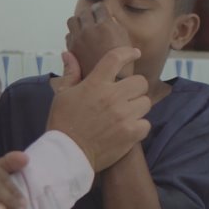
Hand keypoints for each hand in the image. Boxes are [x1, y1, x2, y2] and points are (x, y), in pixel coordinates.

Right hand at [48, 48, 151, 171]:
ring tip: (126, 114)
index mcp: (96, 83)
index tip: (135, 53)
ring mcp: (124, 115)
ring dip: (137, 107)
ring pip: (145, 102)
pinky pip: (146, 123)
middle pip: (140, 82)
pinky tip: (128, 129)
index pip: (116, 59)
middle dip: (134, 88)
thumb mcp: (62, 95)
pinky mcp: (131, 133)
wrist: (66, 155)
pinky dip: (139, 126)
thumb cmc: (63, 123)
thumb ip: (70, 73)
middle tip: (126, 97)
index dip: (129, 53)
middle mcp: (112, 96)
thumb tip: (68, 54)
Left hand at [67, 2, 133, 78]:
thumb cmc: (122, 66)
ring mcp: (78, 39)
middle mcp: (89, 30)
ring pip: (72, 20)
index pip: (99, 7)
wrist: (109, 84)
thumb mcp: (126, 42)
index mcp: (105, 26)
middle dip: (90, 14)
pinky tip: (81, 40)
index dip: (102, 10)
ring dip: (79, 22)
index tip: (104, 13)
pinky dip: (74, 34)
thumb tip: (109, 19)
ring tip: (85, 28)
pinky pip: (68, 34)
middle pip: (84, 12)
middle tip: (95, 20)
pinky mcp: (71, 49)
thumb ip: (116, 27)